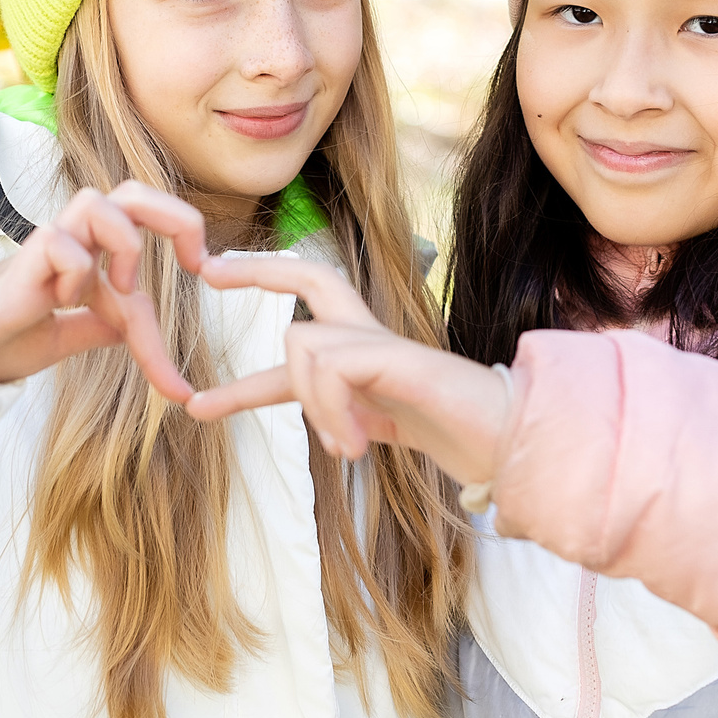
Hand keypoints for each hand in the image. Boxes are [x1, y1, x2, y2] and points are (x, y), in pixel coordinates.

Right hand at [0, 182, 208, 398]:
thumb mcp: (64, 338)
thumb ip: (99, 326)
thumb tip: (134, 326)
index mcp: (88, 255)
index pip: (149, 241)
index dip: (185, 263)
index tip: (210, 288)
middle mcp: (71, 241)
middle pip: (133, 191)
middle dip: (176, 216)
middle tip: (195, 262)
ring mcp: (45, 246)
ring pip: (100, 202)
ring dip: (126, 245)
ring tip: (118, 290)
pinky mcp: (20, 262)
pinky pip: (63, 243)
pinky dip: (78, 272)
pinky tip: (61, 303)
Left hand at [186, 251, 515, 484]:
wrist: (509, 443)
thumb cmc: (453, 434)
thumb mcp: (376, 426)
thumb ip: (342, 417)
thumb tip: (316, 434)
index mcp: (364, 346)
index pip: (309, 301)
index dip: (263, 281)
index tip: (211, 276)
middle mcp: (372, 334)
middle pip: (311, 276)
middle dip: (256, 271)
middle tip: (208, 274)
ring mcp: (387, 343)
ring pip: (303, 344)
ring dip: (309, 404)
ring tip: (344, 446)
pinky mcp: (400, 358)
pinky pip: (332, 368)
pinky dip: (331, 411)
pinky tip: (356, 447)